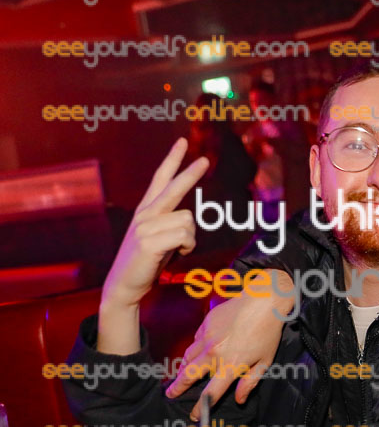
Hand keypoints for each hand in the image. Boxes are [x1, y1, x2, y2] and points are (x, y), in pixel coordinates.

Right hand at [99, 139, 207, 353]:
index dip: (172, 160)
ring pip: (188, 221)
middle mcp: (145, 214)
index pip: (160, 178)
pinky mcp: (148, 241)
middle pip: (173, 189)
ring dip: (190, 239)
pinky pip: (185, 237)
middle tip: (206, 160)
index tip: (183, 142)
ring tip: (176, 250)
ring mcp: (145, 226)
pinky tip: (175, 255)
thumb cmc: (147, 261)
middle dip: (190, 174)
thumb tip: (188, 218)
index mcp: (147, 210)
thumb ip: (170, 223)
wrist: (124, 284)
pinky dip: (187, 247)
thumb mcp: (160, 238)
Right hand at [165, 272, 292, 419]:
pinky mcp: (205, 324)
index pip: (210, 393)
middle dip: (178, 387)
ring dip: (182, 368)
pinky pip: (195, 340)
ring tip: (179, 376)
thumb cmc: (268, 332)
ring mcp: (207, 337)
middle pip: (189, 376)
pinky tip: (196, 352)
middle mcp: (214, 353)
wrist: (263, 300)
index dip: (200, 407)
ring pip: (187, 357)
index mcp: (230, 365)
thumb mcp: (265, 361)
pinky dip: (194, 349)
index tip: (194, 416)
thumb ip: (250, 382)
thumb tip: (239, 399)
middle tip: (170, 394)